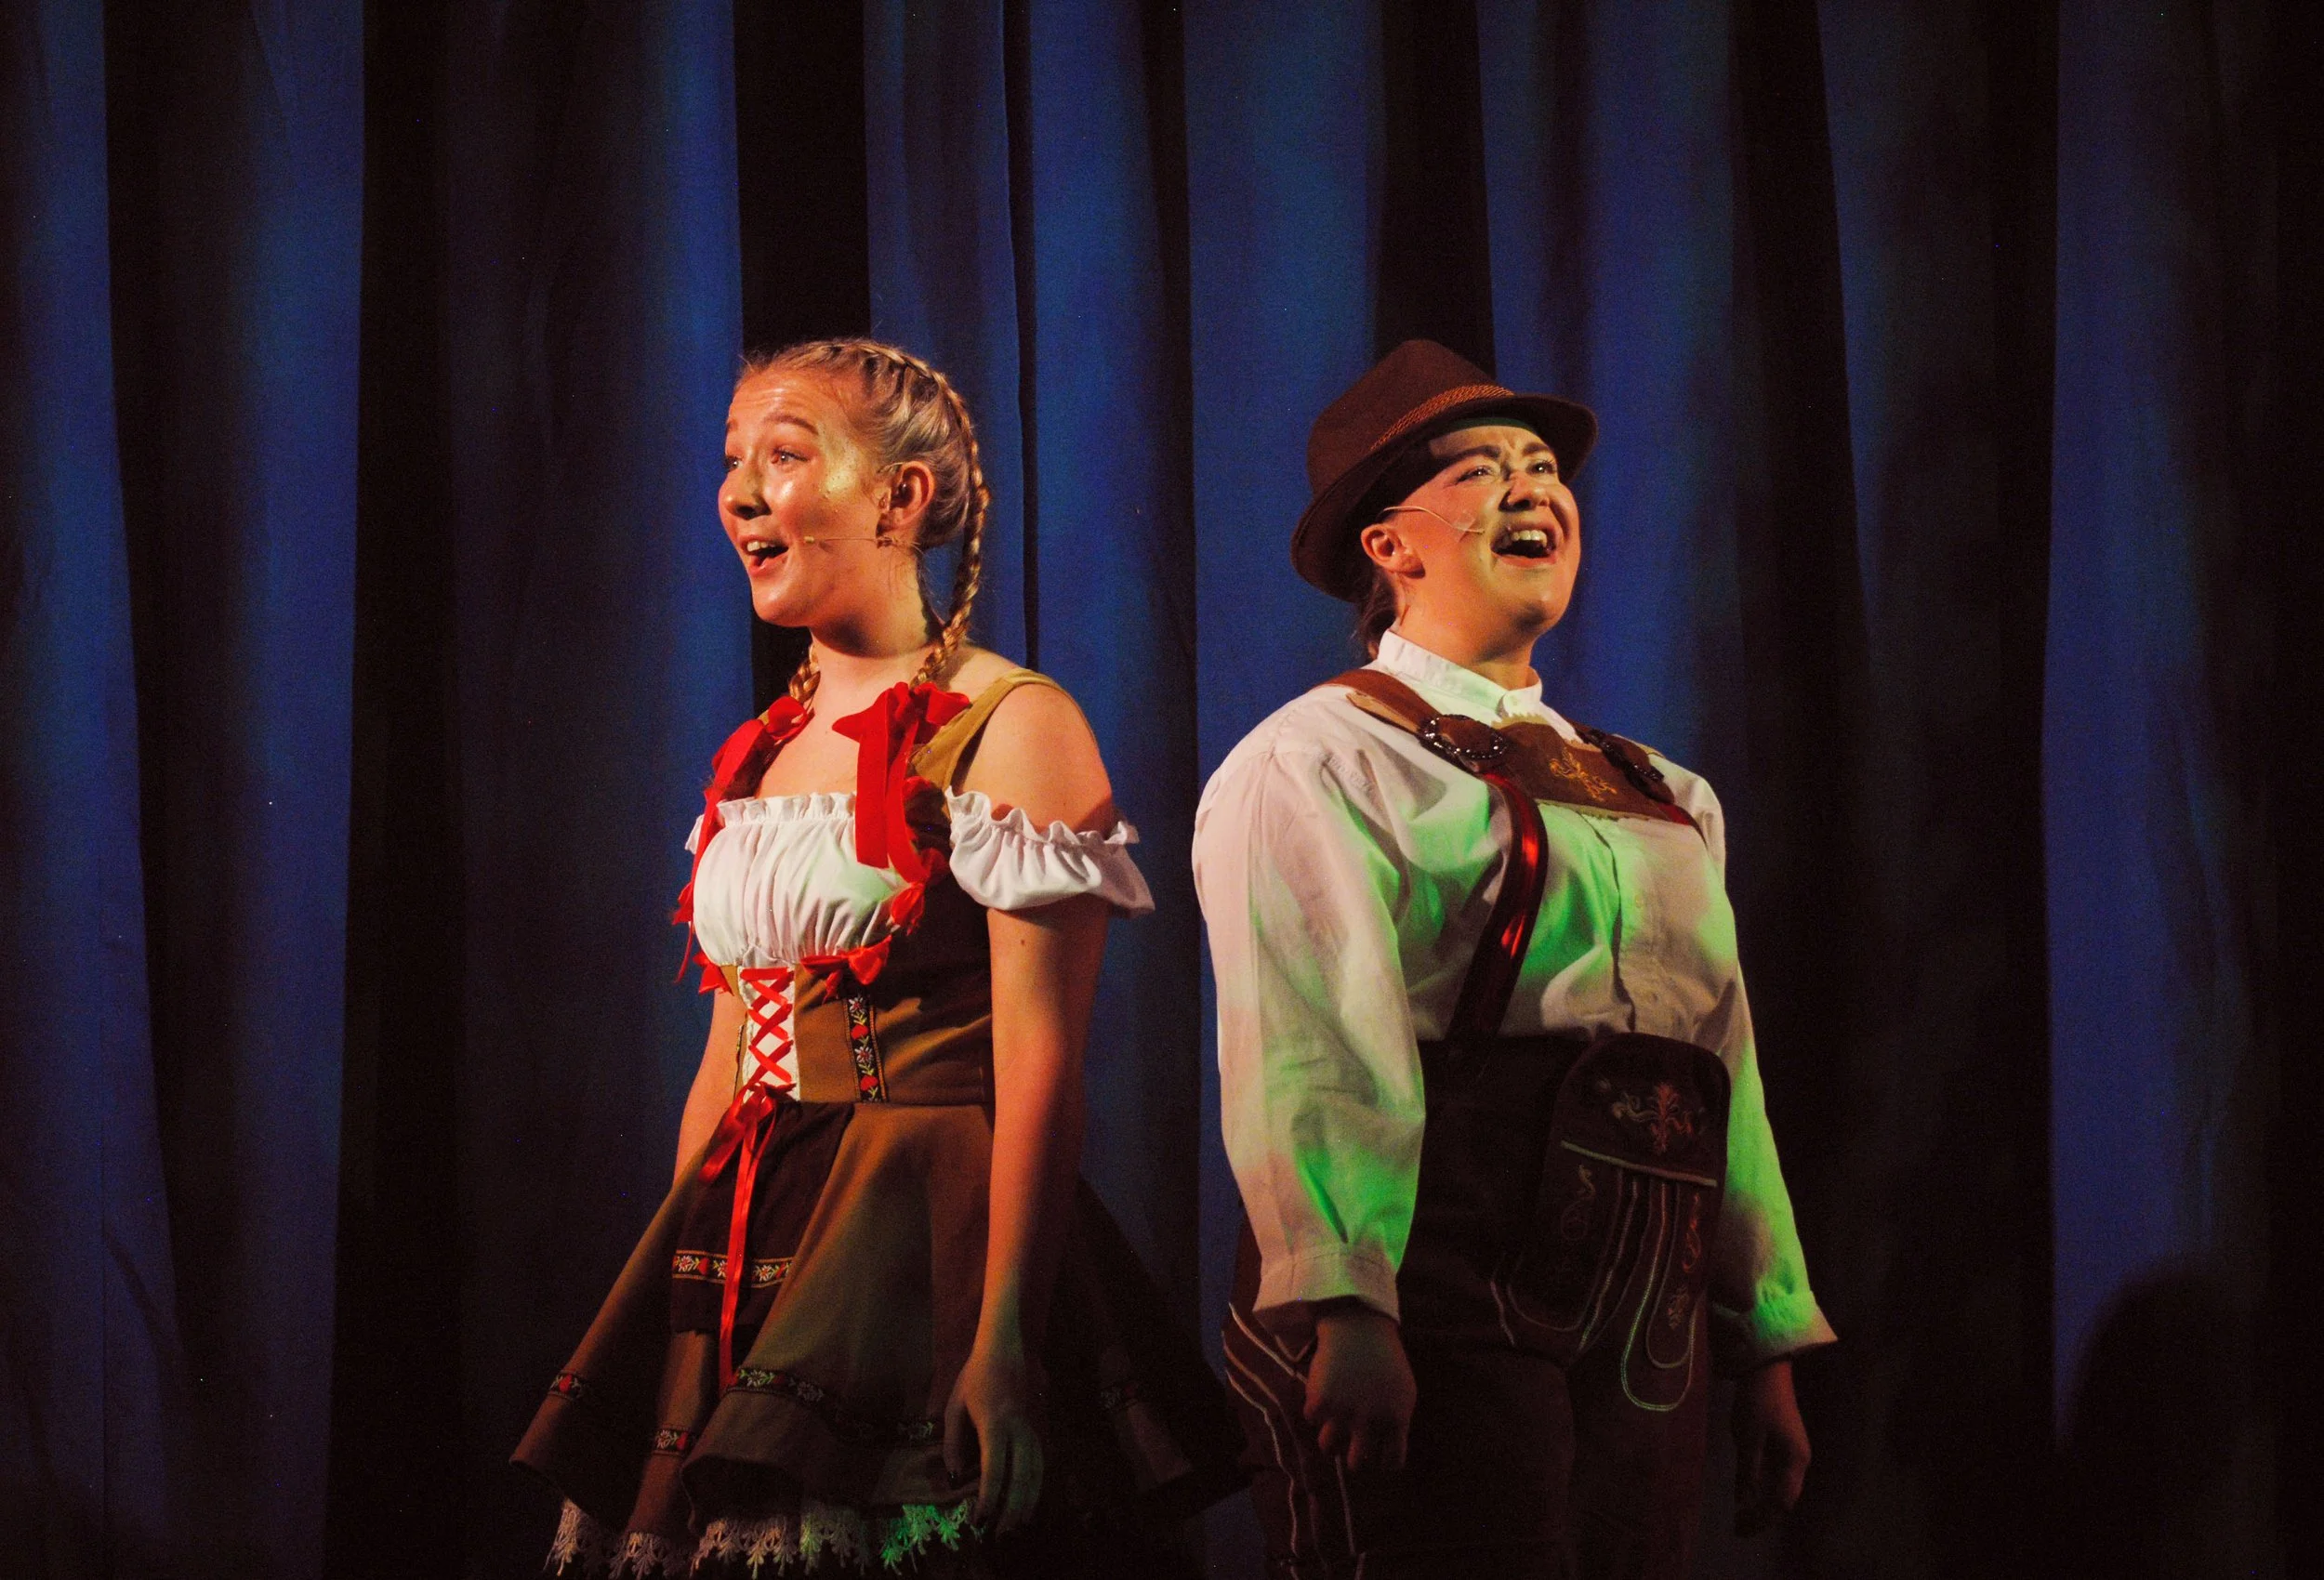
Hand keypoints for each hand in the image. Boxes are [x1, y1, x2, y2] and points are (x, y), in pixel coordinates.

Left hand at [943, 1335, 1045, 1533]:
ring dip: (1029, 1500)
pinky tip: (1029, 1499)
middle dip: (1013, 1509)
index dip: (988, 1498)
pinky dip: (1037, 1484)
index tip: (980, 1520)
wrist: (1004, 1349)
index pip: (994, 1470)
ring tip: (1017, 1524)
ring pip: (1037, 1471)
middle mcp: (1018, 1428)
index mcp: (995, 1423)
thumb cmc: (974, 1377)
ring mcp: (1032, 1427)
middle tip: (1001, 1533)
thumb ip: (954, 1443)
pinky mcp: (1038, 1426)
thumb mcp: (954, 1407)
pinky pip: (1041, 1461)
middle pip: (1022, 1476)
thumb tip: (957, 1478)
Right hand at [1305, 1300, 1416, 1474]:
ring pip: (1328, 1447)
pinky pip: (1311, 1419)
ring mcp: (1343, 1412)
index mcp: (1396, 1420)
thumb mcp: (1404, 1391)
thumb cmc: (1385, 1359)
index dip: (1383, 1461)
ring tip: (1332, 1426)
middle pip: (1357, 1464)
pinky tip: (1322, 1394)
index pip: (1391, 1462)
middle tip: (1350, 1447)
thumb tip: (1387, 1451)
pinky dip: (1314, 1409)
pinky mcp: (1320, 1400)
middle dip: (1353, 1459)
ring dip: (1330, 1438)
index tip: (1376, 1454)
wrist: (1358, 1326)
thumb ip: (1397, 1422)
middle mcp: (1370, 1421)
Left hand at [1732, 1358, 1808, 1534]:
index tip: (1740, 1530)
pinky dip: (1762, 1488)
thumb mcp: (1748, 1439)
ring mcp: (1793, 1453)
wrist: (1767, 1371)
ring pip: (1781, 1489)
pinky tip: (1748, 1494)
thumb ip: (1747, 1473)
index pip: (1781, 1502)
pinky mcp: (1784, 1446)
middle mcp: (1799, 1461)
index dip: (1762, 1519)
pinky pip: (1776, 1476)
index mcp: (1794, 1461)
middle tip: (1738, 1528)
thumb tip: (1744, 1504)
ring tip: (1741, 1517)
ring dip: (1762, 1504)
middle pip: (1784, 1499)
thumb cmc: (1757, 1403)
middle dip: (1763, 1516)